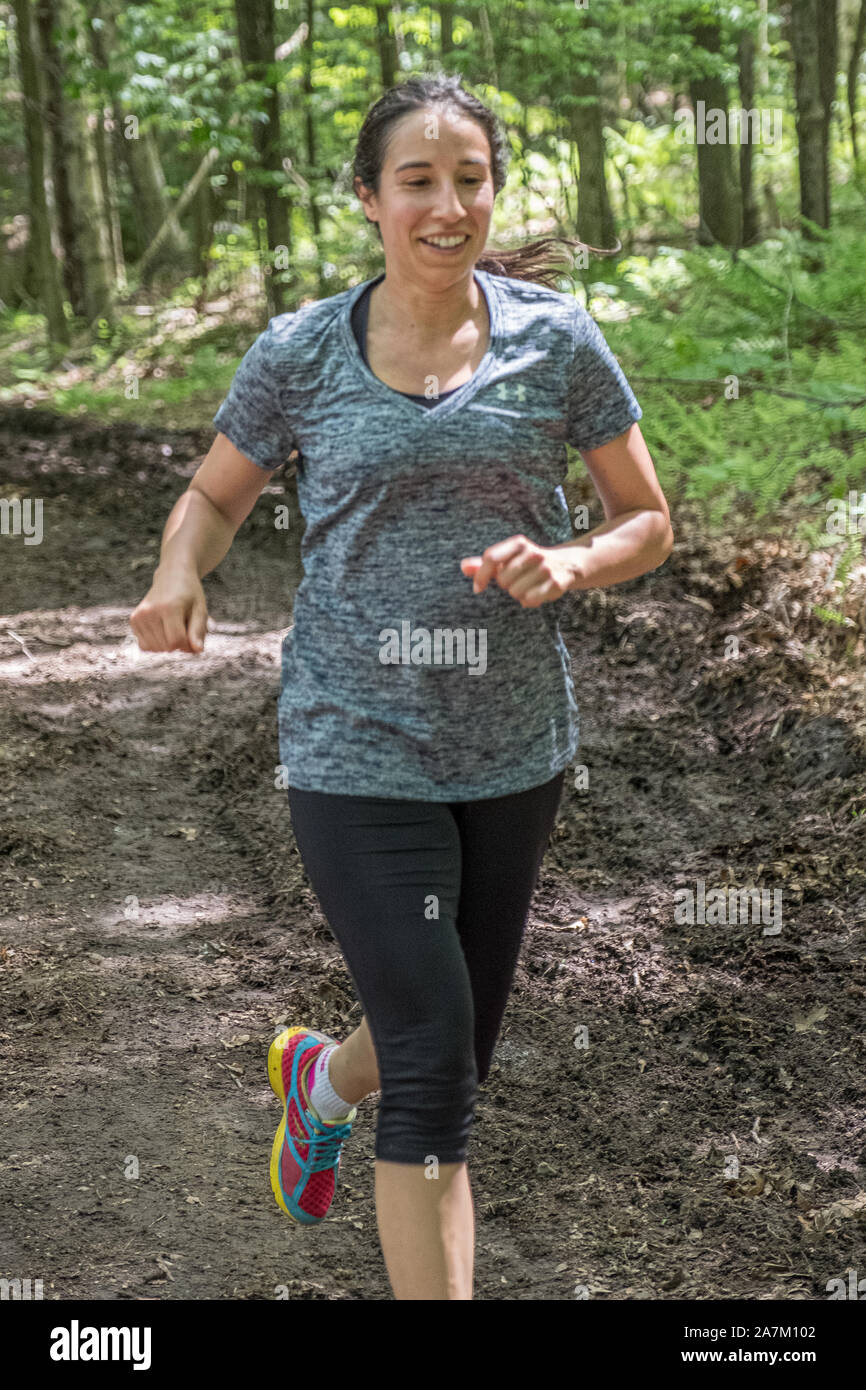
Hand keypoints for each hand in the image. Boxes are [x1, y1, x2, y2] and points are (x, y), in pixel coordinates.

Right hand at [129, 565, 208, 652]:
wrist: (172, 576)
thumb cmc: (190, 595)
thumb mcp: (200, 610)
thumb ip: (198, 631)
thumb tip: (197, 650)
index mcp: (168, 607)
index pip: (176, 642)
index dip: (188, 644)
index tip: (192, 634)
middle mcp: (150, 611)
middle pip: (166, 647)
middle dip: (179, 644)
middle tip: (183, 626)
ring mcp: (139, 616)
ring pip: (155, 649)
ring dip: (167, 644)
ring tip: (172, 625)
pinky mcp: (134, 620)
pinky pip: (145, 646)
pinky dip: (156, 643)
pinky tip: (162, 628)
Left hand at [460, 535, 582, 607]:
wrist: (565, 564)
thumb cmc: (527, 563)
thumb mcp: (507, 558)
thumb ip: (485, 563)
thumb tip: (463, 567)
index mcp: (518, 543)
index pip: (491, 558)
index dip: (481, 575)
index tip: (477, 589)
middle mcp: (532, 553)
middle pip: (502, 579)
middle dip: (505, 585)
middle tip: (516, 580)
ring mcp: (545, 567)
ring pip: (515, 592)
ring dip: (517, 594)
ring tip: (527, 586)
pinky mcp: (555, 583)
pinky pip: (529, 600)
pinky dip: (529, 601)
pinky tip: (536, 593)